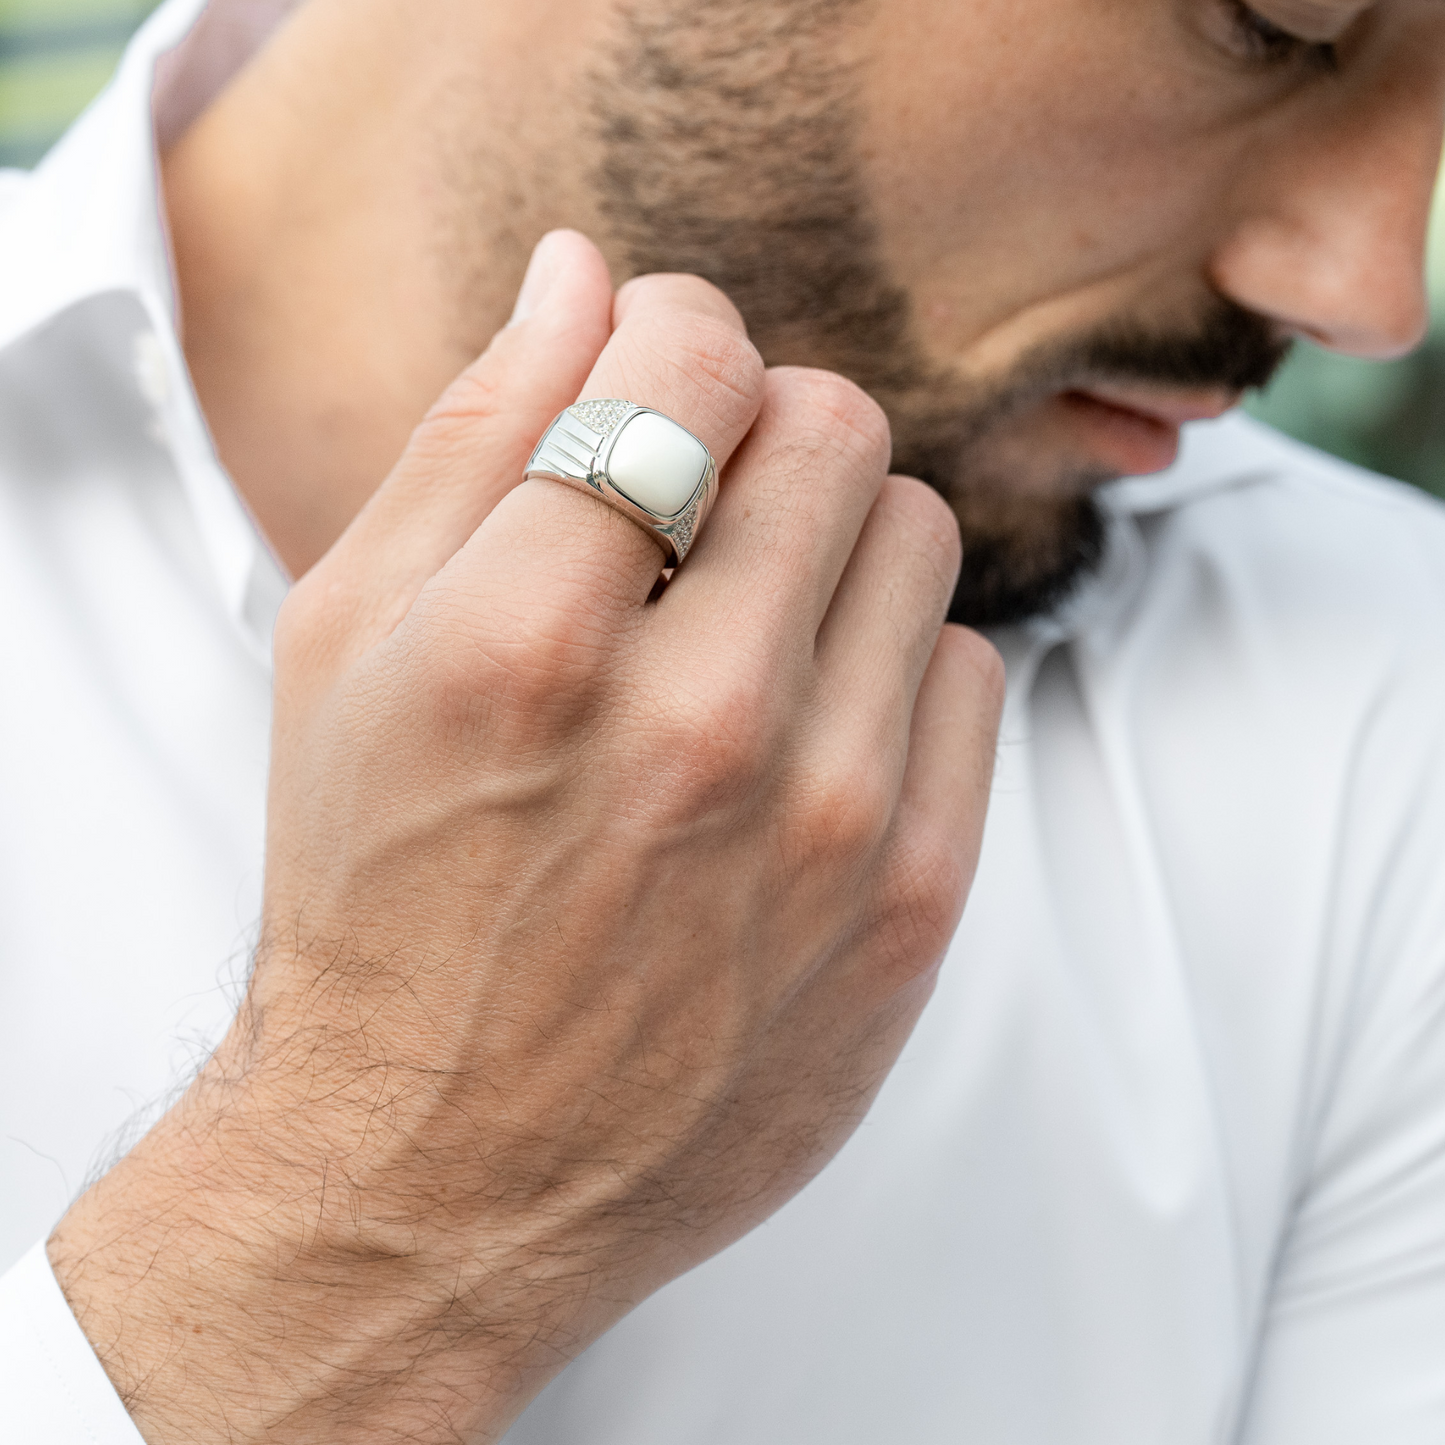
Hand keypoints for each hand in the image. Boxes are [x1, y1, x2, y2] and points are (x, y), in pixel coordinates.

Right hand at [50, 232, 1002, 1443]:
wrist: (436, 1167)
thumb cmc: (375, 897)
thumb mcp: (348, 650)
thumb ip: (472, 438)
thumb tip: (584, 272)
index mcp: (526, 642)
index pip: (691, 354)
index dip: (675, 330)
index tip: (658, 376)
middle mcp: (695, 727)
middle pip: (831, 425)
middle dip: (763, 428)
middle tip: (702, 506)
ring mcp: (827, 826)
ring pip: (917, 535)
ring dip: (833, 544)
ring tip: (748, 627)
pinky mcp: (912, 908)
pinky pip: (971, 675)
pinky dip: (893, 668)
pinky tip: (805, 732)